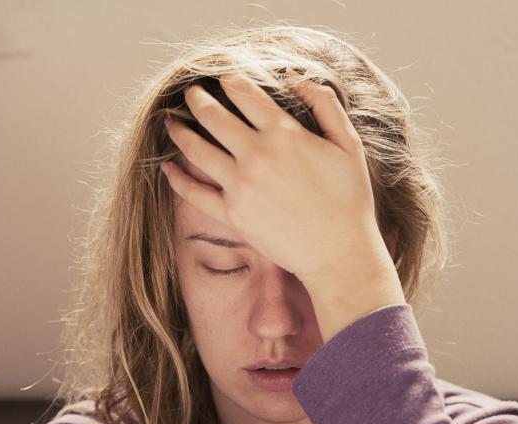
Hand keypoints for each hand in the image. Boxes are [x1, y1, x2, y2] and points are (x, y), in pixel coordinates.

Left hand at [161, 70, 384, 282]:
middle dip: (198, 98)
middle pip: (213, 115)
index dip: (231, 80)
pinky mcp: (232, 214)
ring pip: (196, 149)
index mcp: (284, 134)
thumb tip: (294, 77)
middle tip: (192, 93)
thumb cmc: (350, 199)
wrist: (339, 253)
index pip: (245, 93)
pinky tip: (167, 167)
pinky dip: (176, 178)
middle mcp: (256, 155)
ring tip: (172, 122)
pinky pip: (194, 192)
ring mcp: (240, 185)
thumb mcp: (349, 144)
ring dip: (180, 131)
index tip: (224, 78)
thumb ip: (325, 104)